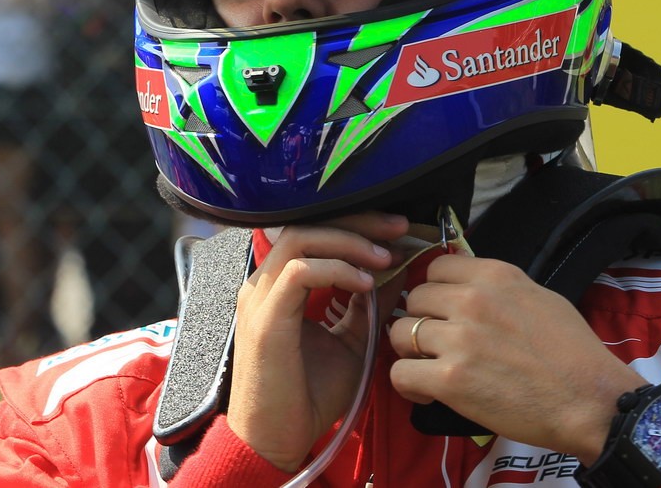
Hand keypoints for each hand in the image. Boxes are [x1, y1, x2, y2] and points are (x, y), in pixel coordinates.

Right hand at [228, 212, 409, 471]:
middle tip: (398, 227)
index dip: (358, 223)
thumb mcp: (353, 339)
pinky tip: (366, 284)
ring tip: (384, 256)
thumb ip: (370, 304)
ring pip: (302, 238)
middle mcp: (266, 282)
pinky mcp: (266, 318)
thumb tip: (398, 269)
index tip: (398, 232)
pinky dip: (337, 269)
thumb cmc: (311, 394)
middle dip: (358, 220)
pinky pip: (300, 271)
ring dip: (349, 241)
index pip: (316, 230)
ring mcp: (261, 297)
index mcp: (282, 284)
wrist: (280, 438)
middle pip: (308, 223)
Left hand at [390, 255, 645, 463]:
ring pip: (400, 333)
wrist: (590, 401)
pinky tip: (428, 392)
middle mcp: (472, 299)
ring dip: (411, 352)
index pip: (436, 268)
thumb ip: (499, 288)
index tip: (444, 311)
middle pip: (415, 299)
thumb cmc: (573, 353)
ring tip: (431, 368)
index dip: (436, 292)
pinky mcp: (450, 379)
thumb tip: (468, 286)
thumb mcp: (540, 297)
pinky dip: (409, 386)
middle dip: (423, 322)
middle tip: (439, 345)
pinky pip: (400, 374)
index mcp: (494, 275)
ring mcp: (459, 339)